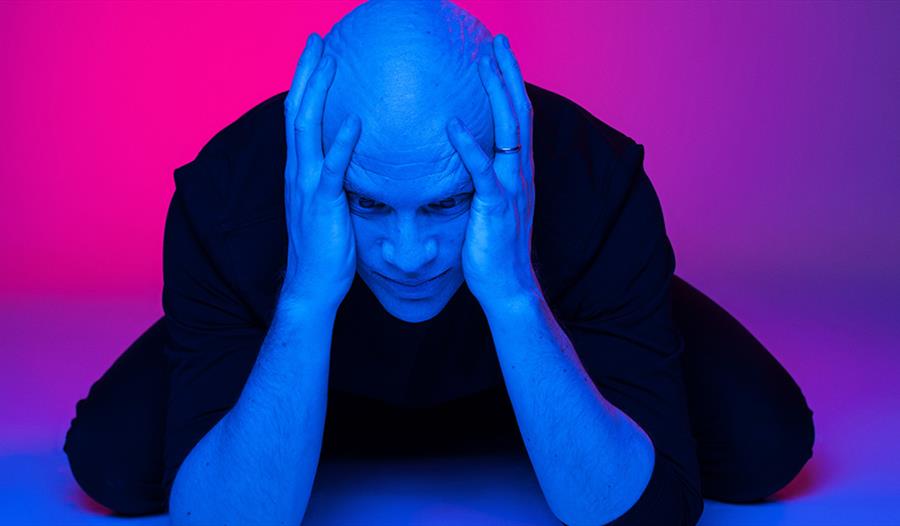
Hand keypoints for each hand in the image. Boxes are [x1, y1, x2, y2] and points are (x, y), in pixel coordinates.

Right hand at [281, 33, 361, 309]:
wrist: (312, 284)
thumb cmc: (325, 244)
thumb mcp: (327, 201)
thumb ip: (333, 173)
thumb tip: (352, 151)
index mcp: (300, 168)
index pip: (299, 114)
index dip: (306, 81)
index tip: (317, 52)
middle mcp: (298, 170)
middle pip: (297, 110)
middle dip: (306, 73)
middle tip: (317, 40)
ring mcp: (308, 186)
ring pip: (306, 130)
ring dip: (317, 93)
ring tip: (329, 62)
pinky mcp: (323, 205)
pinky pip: (331, 170)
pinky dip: (341, 145)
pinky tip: (355, 123)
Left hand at [446, 34, 538, 306]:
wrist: (508, 287)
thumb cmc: (493, 248)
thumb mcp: (491, 205)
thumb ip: (484, 178)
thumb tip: (464, 157)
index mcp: (519, 171)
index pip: (518, 117)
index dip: (510, 83)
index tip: (498, 54)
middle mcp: (520, 173)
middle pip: (518, 112)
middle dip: (508, 74)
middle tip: (497, 40)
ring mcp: (511, 189)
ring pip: (509, 132)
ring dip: (497, 95)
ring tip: (483, 64)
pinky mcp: (495, 208)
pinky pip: (483, 172)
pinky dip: (469, 148)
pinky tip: (452, 126)